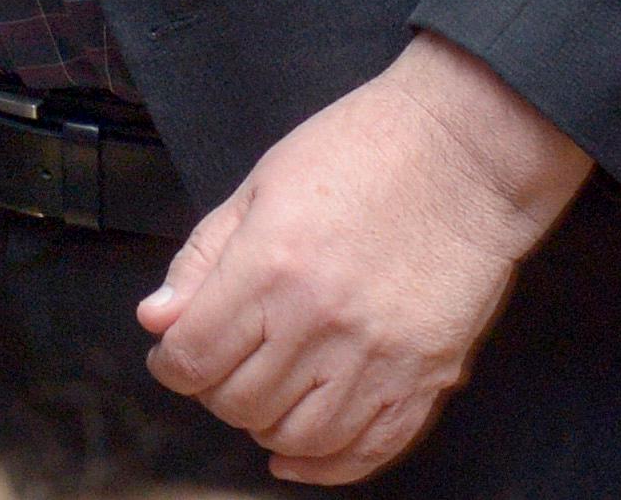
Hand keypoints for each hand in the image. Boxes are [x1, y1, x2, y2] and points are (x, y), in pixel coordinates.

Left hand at [138, 33, 590, 483]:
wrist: (463, 154)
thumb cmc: (357, 154)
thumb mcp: (258, 187)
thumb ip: (202, 259)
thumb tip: (156, 321)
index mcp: (271, 268)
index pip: (194, 357)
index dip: (170, 364)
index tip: (173, 353)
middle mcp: (322, 324)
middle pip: (240, 403)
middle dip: (214, 391)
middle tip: (221, 365)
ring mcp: (381, 358)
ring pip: (299, 437)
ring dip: (267, 425)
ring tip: (262, 396)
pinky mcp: (430, 378)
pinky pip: (371, 450)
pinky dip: (328, 465)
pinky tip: (301, 454)